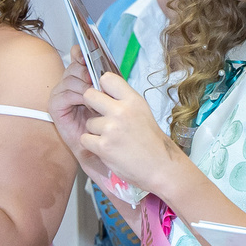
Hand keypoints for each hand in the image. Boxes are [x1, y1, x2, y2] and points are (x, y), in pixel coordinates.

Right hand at [47, 50, 98, 162]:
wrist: (104, 144)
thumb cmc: (108, 121)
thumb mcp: (111, 95)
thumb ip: (107, 78)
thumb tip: (105, 64)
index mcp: (82, 77)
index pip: (77, 57)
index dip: (80, 53)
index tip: (85, 52)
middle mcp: (69, 83)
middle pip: (74, 67)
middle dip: (85, 72)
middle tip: (95, 81)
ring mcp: (60, 94)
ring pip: (70, 80)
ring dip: (84, 87)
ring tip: (94, 100)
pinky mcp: (55, 106)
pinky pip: (64, 95)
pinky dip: (76, 97)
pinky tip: (85, 105)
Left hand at [75, 75, 180, 197]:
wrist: (160, 167)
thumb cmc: (150, 141)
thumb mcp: (142, 112)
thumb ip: (123, 101)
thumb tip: (103, 91)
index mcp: (133, 100)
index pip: (107, 78)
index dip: (102, 87)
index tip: (104, 97)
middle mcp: (121, 111)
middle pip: (89, 95)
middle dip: (91, 105)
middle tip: (100, 117)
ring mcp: (111, 129)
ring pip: (88, 122)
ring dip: (95, 131)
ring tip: (112, 139)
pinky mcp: (103, 146)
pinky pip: (85, 139)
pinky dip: (93, 145)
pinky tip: (107, 149)